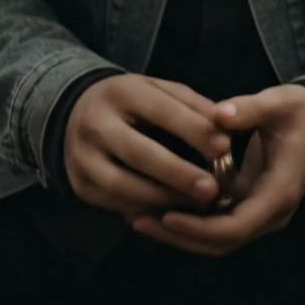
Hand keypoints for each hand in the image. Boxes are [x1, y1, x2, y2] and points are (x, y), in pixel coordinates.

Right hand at [64, 74, 230, 220]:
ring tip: (197, 206)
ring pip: (124, 185)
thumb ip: (192, 105)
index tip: (224, 147)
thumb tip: (227, 122)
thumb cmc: (133, 103)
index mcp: (121, 91)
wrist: (77, 114)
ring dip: (164, 199)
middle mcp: (96, 123)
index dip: (194, 129)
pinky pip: (115, 204)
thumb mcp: (159, 91)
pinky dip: (146, 210)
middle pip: (139, 153)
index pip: (161, 110)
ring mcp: (82, 157)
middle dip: (178, 173)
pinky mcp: (80, 185)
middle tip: (212, 189)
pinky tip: (172, 213)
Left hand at [131, 84, 304, 255]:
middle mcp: (270, 213)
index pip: (236, 226)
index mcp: (280, 192)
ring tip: (136, 217)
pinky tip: (157, 208)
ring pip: (216, 240)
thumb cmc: (302, 113)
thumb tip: (218, 113)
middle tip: (137, 219)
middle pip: (220, 242)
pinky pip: (216, 225)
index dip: (199, 226)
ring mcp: (259, 213)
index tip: (166, 215)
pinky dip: (188, 222)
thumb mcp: (281, 102)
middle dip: (179, 235)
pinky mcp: (248, 207)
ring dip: (178, 233)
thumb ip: (250, 108)